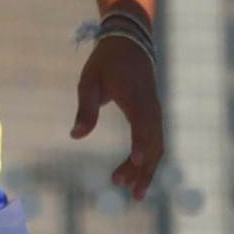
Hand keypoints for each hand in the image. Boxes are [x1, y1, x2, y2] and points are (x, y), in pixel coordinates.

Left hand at [71, 33, 163, 199]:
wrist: (129, 43)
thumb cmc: (106, 62)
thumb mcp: (89, 81)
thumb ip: (85, 108)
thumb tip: (76, 135)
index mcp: (136, 97)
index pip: (143, 124)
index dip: (141, 143)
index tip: (136, 161)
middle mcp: (151, 108)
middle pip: (154, 143)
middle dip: (142, 169)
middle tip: (125, 189)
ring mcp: (155, 112)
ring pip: (157, 146)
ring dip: (146, 169)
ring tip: (132, 191)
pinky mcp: (153, 116)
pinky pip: (155, 140)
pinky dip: (147, 158)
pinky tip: (135, 172)